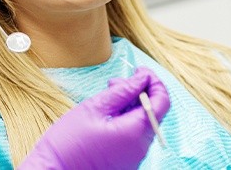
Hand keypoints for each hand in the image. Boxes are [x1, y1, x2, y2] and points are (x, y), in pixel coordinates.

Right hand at [19, 67, 170, 169]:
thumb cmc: (69, 141)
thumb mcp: (94, 108)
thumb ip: (121, 92)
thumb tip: (141, 78)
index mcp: (134, 132)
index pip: (161, 102)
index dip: (154, 81)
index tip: (139, 70)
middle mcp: (140, 147)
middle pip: (154, 112)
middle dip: (140, 90)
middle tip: (116, 81)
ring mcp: (134, 157)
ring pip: (143, 122)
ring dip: (132, 104)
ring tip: (108, 95)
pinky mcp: (125, 161)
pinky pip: (134, 134)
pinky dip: (127, 118)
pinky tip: (107, 112)